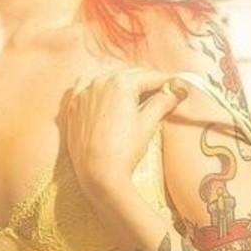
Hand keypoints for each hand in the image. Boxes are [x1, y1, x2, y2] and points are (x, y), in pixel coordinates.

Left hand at [60, 67, 187, 199]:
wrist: (98, 174)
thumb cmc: (123, 151)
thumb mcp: (147, 125)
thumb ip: (162, 103)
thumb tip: (177, 92)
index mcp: (120, 84)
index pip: (149, 77)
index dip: (166, 81)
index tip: (176, 85)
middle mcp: (99, 82)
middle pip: (130, 76)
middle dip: (147, 83)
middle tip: (163, 92)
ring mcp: (83, 93)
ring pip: (108, 79)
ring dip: (124, 84)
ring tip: (138, 97)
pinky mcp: (73, 106)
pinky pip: (87, 87)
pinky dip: (99, 88)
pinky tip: (107, 95)